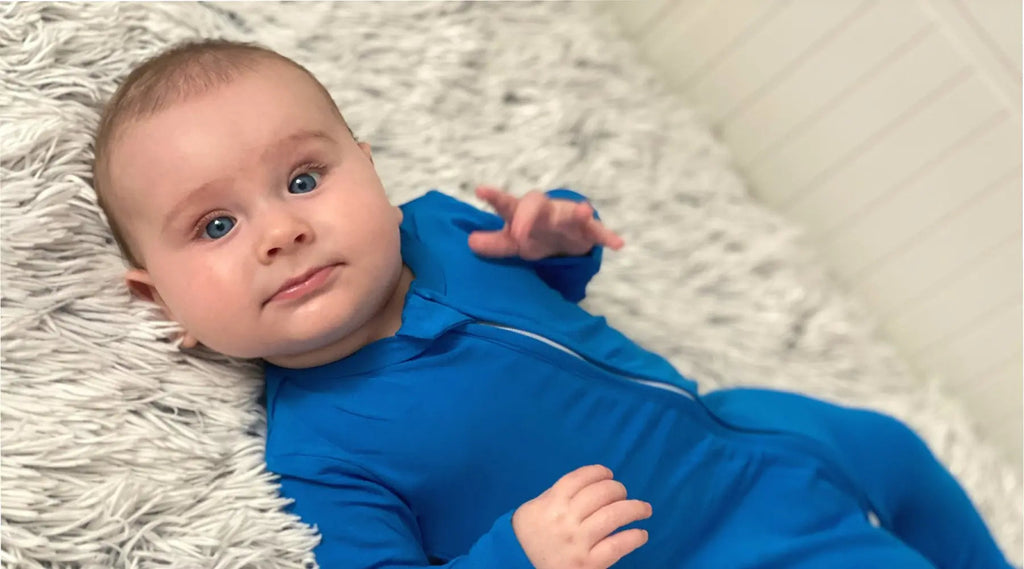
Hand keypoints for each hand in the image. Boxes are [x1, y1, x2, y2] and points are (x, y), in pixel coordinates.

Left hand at [468, 186, 624, 260]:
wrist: (565, 237)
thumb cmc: (535, 234)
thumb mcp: (512, 242)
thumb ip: (494, 243)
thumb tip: (470, 243)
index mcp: (524, 212)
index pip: (508, 204)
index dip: (495, 197)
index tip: (480, 190)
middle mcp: (545, 211)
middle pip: (537, 205)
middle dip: (529, 217)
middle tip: (519, 235)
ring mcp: (567, 218)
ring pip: (569, 214)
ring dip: (575, 213)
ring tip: (584, 210)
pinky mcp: (587, 230)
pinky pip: (598, 232)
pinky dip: (608, 237)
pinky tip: (619, 244)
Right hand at [512, 465, 651, 568]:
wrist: (520, 565)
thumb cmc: (534, 534)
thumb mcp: (537, 507)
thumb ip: (559, 493)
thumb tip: (593, 482)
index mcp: (551, 504)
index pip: (579, 479)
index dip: (598, 472)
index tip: (608, 474)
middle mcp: (565, 521)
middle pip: (600, 494)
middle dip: (618, 489)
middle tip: (623, 493)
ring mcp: (578, 543)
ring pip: (613, 516)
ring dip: (635, 509)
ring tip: (644, 509)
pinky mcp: (588, 564)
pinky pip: (618, 545)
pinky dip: (634, 537)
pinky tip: (641, 533)